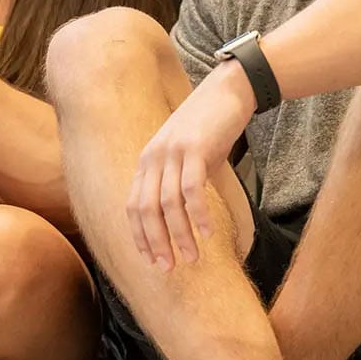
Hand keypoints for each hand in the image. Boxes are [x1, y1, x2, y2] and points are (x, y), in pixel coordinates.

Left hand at [127, 61, 257, 269]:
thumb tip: (181, 219)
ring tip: (192, 258)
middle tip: (169, 268)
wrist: (227, 91)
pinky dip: (199, 214)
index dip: (139, 236)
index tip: (151, 261)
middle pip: (145, 209)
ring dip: (180, 234)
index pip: (133, 206)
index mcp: (146, 162)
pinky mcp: (194, 149)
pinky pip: (192, 189)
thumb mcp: (185, 157)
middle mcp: (152, 157)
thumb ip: (177, 183)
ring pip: (168, 204)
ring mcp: (171, 152)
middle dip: (155, 242)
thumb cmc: (209, 128)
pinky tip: (209, 233)